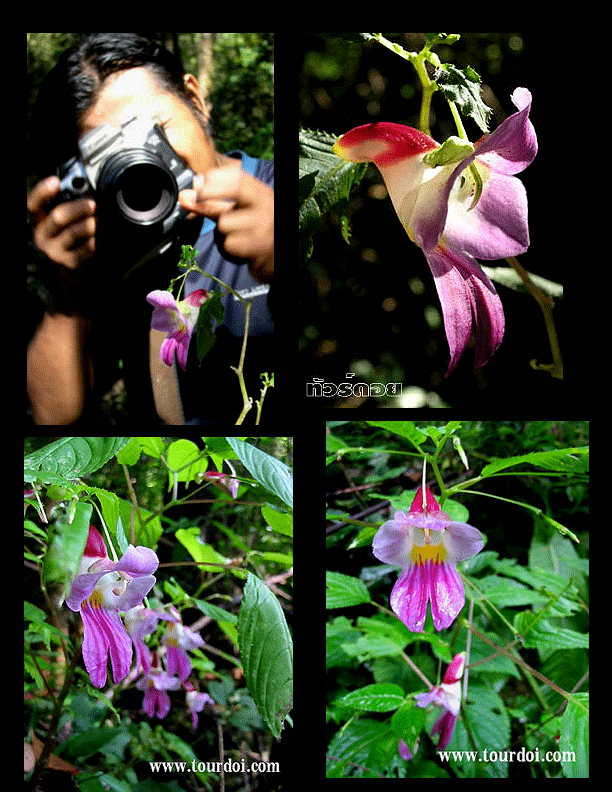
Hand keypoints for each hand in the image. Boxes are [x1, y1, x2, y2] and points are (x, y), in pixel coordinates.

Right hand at [27, 176, 96, 270]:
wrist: (72, 273)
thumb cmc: (70, 239)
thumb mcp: (64, 223)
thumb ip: (69, 205)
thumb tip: (85, 189)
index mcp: (39, 222)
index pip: (33, 204)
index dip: (42, 192)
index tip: (55, 181)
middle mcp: (42, 236)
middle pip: (58, 217)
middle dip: (78, 208)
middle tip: (93, 204)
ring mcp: (55, 252)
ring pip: (75, 232)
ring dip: (91, 224)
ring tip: (100, 221)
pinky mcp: (70, 263)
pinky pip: (88, 247)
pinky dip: (99, 239)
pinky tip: (103, 236)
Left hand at [179, 169, 273, 283]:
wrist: (274, 258)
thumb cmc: (253, 230)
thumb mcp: (238, 211)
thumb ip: (212, 203)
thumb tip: (185, 196)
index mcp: (262, 194)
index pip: (239, 177)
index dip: (215, 177)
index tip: (198, 182)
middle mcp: (266, 207)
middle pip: (236, 189)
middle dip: (211, 191)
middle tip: (195, 198)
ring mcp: (263, 227)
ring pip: (225, 222)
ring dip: (221, 230)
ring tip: (233, 233)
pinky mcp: (257, 247)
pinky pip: (228, 243)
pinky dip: (227, 247)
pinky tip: (238, 247)